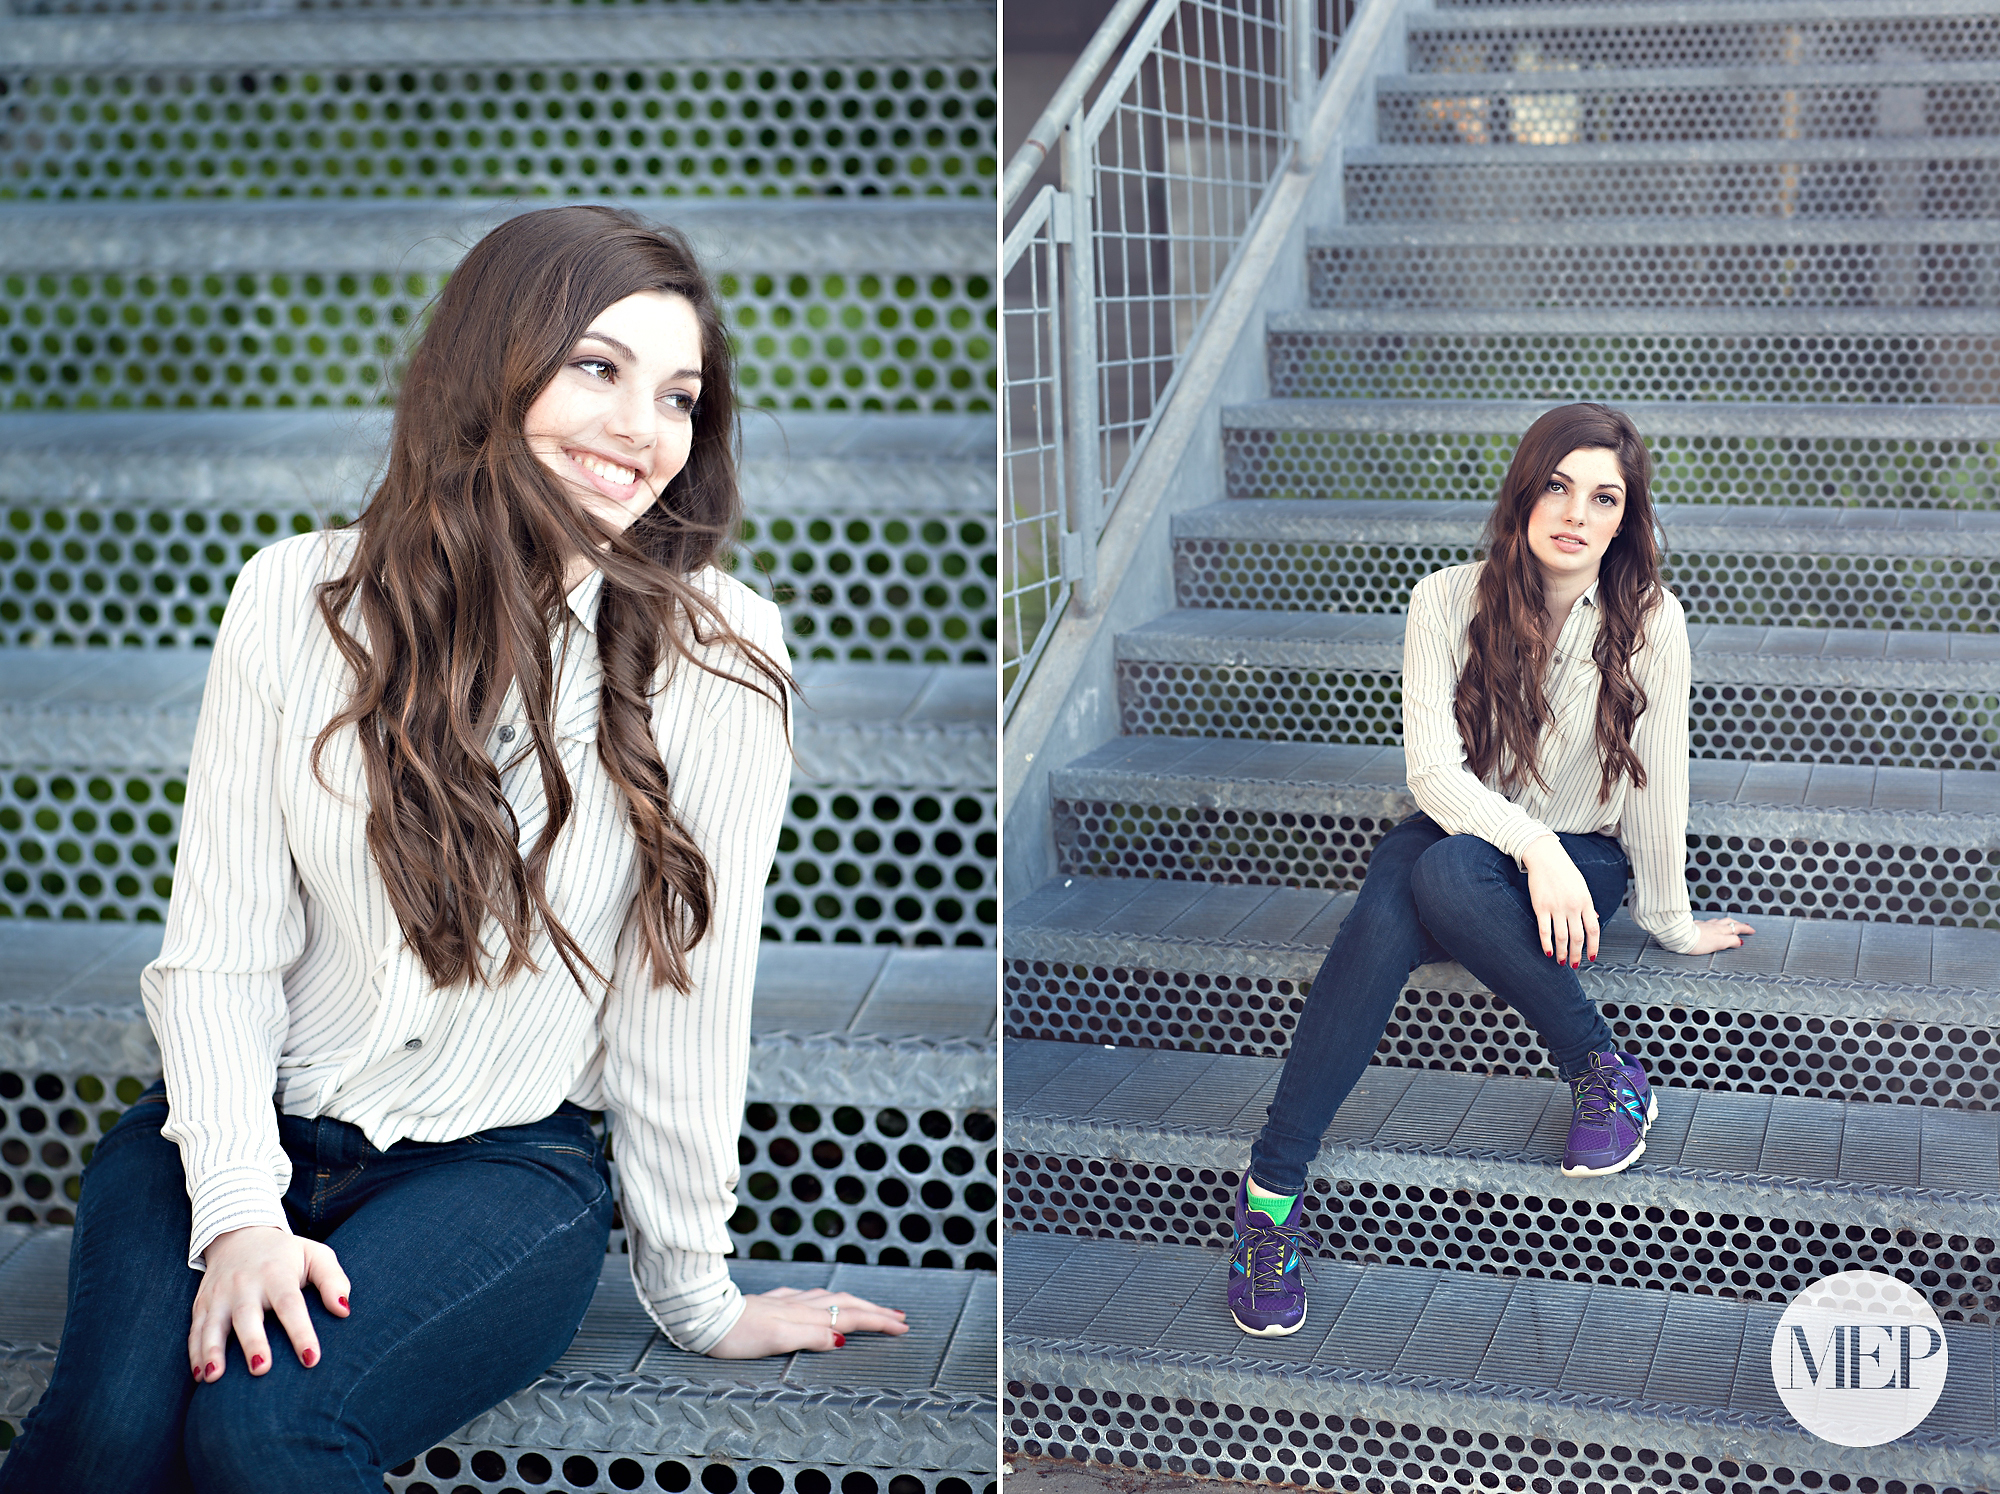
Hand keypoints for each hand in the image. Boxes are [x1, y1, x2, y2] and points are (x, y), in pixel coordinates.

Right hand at [189, 1225, 350, 1382]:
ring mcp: (220, 1294)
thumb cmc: (286, 1254)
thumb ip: (333, 1279)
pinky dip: (195, 1353)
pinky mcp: (202, 1304)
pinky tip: (200, 1376)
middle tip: (261, 1369)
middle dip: (253, 1342)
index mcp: (276, 1274)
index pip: (290, 1304)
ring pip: (213, 1324)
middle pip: (247, 1315)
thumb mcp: (316, 1255)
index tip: (312, 1358)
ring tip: (214, 1378)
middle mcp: (245, 1284)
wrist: (240, 1234)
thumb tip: (344, 1310)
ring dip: (212, 1351)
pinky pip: (195, 1330)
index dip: (301, 1332)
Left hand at [706, 1287, 908, 1358]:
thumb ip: (810, 1337)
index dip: (877, 1322)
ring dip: (855, 1304)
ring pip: (829, 1298)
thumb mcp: (776, 1339)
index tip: (902, 1327)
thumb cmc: (737, 1335)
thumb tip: (842, 1338)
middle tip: (899, 1318)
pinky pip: (808, 1297)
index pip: (850, 1317)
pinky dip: (825, 1300)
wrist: (704, 1317)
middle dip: (875, 1311)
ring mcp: (786, 1301)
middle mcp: (800, 1305)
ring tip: (870, 1308)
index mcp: (805, 1316)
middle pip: (846, 1304)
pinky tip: (819, 1300)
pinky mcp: (771, 1302)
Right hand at [1521, 834, 1597, 966]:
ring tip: (1561, 961)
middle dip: (1576, 954)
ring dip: (1562, 952)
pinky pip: (1545, 930)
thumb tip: (1594, 919)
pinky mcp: (1541, 907)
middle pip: (1577, 937)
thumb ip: (1588, 905)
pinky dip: (1547, 944)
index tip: (1591, 957)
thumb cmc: (1564, 870)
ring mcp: (1556, 907)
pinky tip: (1548, 951)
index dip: (1593, 946)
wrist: (1545, 857)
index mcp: (1586, 901)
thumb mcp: (1581, 887)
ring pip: (1562, 937)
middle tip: (1574, 964)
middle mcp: (1573, 906)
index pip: (1593, 930)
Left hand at [1686, 915, 1754, 955]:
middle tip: (1744, 926)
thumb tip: (1739, 941)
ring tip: (1729, 923)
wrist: (1680, 936)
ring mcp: (1704, 924)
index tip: (1752, 931)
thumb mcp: (1718, 943)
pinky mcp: (1695, 926)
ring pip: (1718, 921)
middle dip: (1738, 924)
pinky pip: (1707, 922)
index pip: (1737, 928)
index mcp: (1721, 930)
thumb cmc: (1698, 942)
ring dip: (1726, 922)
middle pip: (1728, 922)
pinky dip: (1712, 923)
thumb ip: (1730, 941)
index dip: (1745, 929)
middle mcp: (1713, 925)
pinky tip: (1709, 924)